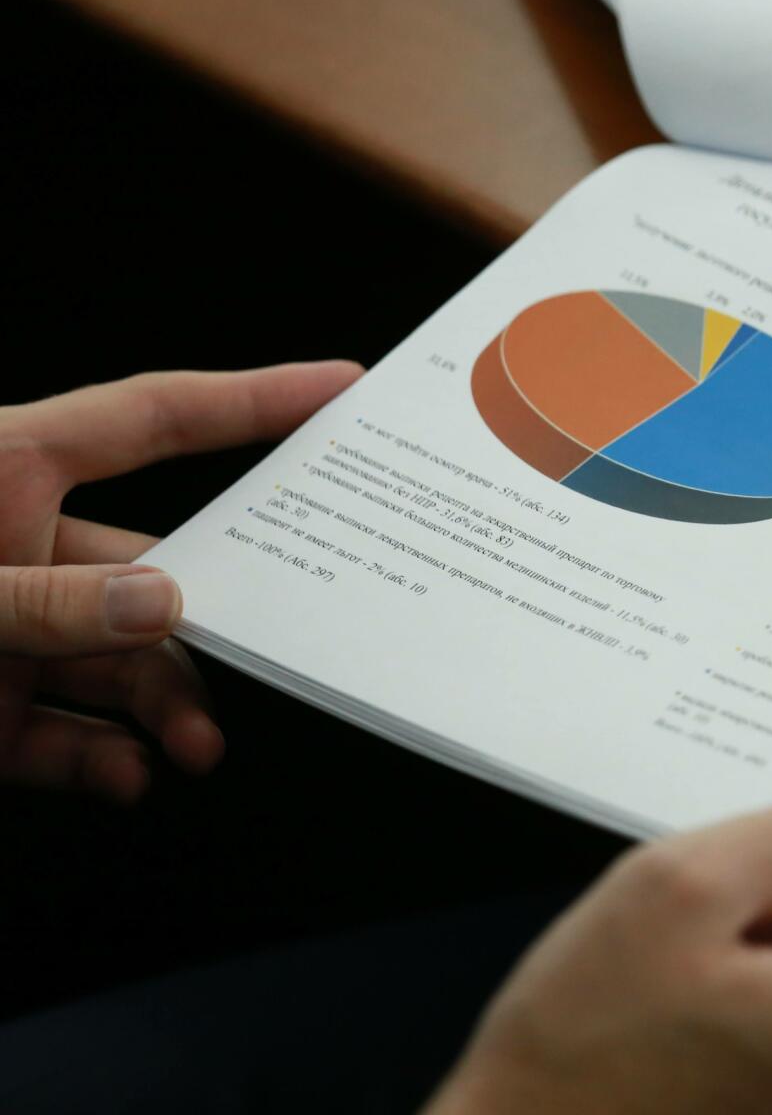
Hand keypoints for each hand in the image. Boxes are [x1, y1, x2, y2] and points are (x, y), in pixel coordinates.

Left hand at [0, 363, 362, 801]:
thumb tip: (162, 606)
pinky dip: (108, 761)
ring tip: (196, 748)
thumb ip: (44, 602)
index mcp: (3, 472)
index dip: (250, 400)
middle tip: (291, 639)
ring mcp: (9, 637)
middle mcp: (18, 551)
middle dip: (223, 617)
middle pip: (156, 567)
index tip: (340, 392)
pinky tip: (132, 775)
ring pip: (122, 664)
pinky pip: (70, 739)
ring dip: (171, 708)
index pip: (151, 419)